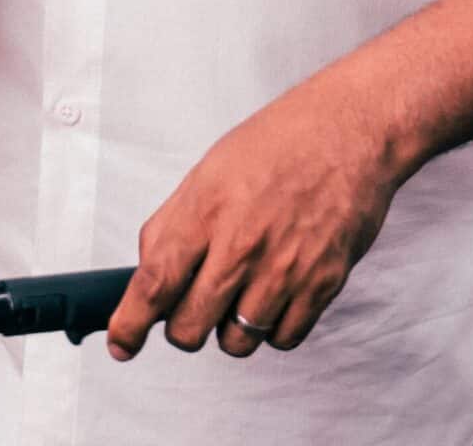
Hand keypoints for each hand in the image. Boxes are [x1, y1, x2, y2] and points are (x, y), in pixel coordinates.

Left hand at [107, 67, 398, 360]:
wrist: (350, 129)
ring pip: (236, 342)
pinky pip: (284, 338)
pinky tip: (276, 292)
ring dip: (230, 327)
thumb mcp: (211, 168)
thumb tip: (149, 268)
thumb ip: (176, 221)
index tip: (122, 343)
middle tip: (192, 305)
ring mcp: (284, 268)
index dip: (130, 323)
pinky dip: (275, 326)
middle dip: (182, 326)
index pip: (154, 282)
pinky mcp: (322, 284)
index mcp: (206, 208)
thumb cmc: (282, 141)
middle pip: (189, 327)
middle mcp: (242, 244)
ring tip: (243, 290)